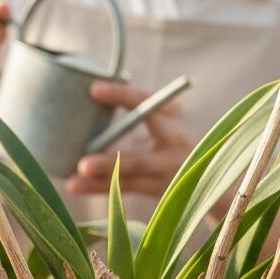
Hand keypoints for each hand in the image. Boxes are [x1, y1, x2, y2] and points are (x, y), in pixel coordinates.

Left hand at [65, 80, 193, 199]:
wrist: (206, 170)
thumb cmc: (169, 133)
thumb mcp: (162, 117)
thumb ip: (137, 110)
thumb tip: (89, 92)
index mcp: (172, 117)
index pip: (147, 104)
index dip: (122, 96)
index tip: (94, 89)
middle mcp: (174, 148)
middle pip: (140, 160)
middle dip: (111, 162)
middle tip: (83, 163)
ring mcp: (168, 174)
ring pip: (129, 181)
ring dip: (99, 182)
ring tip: (73, 181)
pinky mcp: (158, 189)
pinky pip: (123, 189)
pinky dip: (97, 187)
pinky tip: (76, 186)